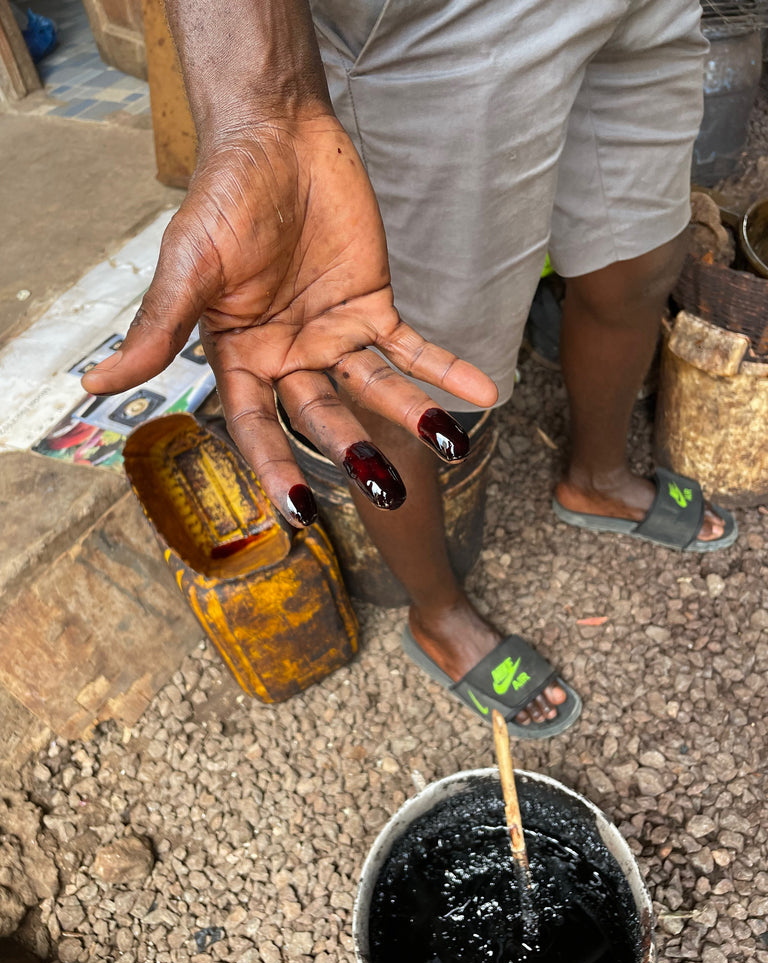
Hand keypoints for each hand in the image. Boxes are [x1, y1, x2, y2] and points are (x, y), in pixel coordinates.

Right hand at [82, 115, 496, 523]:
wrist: (277, 138)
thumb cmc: (222, 198)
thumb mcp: (187, 267)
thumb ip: (158, 330)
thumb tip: (96, 385)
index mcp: (239, 358)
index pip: (255, 426)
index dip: (275, 468)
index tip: (300, 513)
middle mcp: (288, 359)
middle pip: (322, 416)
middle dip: (353, 451)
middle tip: (386, 489)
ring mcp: (333, 336)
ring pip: (374, 388)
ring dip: (412, 415)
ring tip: (451, 443)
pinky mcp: (373, 307)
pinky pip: (412, 347)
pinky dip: (445, 369)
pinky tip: (482, 394)